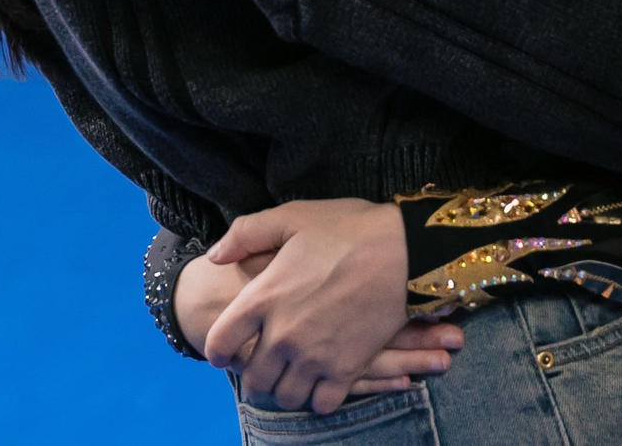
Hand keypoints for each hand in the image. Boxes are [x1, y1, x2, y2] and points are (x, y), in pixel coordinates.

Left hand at [179, 247, 459, 401]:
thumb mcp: (292, 217)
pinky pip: (322, 404)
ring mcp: (315, 356)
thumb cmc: (349, 229)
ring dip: (284, 389)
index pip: (219, 342)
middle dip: (253, 376)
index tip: (223, 352)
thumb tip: (214, 256)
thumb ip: (246, 234)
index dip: (216, 351)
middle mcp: (283, 334)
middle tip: (261, 369)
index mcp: (263, 298)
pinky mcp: (346, 368)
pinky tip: (321, 383)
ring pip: (286, 396)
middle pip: (253, 378)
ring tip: (290, 378)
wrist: (407, 250)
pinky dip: (318, 398)